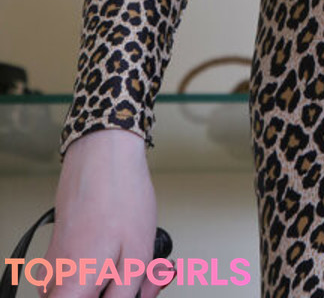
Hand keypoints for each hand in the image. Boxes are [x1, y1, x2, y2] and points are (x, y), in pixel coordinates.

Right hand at [38, 129, 169, 295]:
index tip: (138, 290)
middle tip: (155, 275)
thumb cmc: (118, 195)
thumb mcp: (136, 255)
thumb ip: (128, 294)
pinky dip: (112, 264)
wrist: (102, 152)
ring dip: (124, 279)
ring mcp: (56, 267)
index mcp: (71, 290)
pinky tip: (133, 248)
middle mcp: (55, 284)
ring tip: (149, 259)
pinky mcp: (62, 252)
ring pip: (93, 288)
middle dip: (128, 292)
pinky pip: (87, 271)